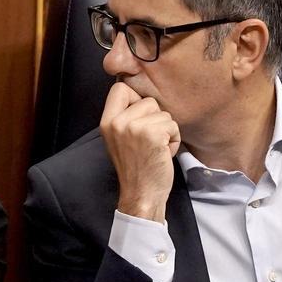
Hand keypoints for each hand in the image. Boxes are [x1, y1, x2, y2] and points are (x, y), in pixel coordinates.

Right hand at [99, 81, 180, 221]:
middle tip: (148, 140)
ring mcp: (134, 128)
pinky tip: (163, 152)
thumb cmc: (135, 168)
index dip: (135, 98)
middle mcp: (117, 122)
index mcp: (107, 122)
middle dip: (155, 119)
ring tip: (156, 148)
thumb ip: (124, 117)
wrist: (141, 193)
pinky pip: (173, 125)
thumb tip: (139, 96)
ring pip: (163, 113)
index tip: (139, 115)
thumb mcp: (119, 139)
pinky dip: (174, 140)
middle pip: (148, 100)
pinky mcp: (152, 134)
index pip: (120, 88)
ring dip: (166, 131)